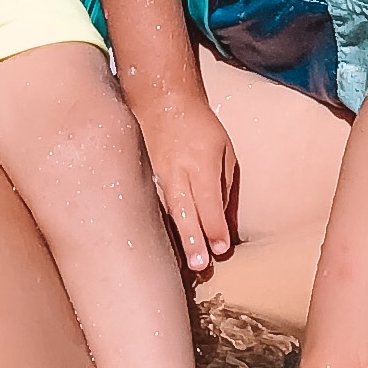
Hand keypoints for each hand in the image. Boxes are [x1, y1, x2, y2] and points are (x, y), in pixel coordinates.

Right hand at [134, 91, 238, 280]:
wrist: (161, 101)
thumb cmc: (199, 127)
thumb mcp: (225, 152)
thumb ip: (225, 188)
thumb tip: (225, 224)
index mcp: (201, 165)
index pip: (209, 202)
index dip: (216, 228)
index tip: (222, 249)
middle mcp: (177, 173)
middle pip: (185, 211)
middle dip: (193, 239)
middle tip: (199, 266)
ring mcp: (156, 177)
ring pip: (165, 214)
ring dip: (174, 241)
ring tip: (180, 266)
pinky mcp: (143, 179)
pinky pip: (152, 209)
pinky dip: (158, 230)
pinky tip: (160, 250)